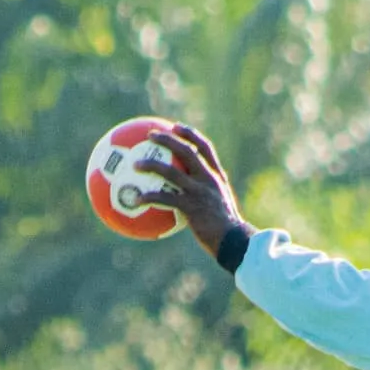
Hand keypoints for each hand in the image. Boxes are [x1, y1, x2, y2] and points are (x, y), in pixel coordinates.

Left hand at [132, 124, 250, 258]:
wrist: (235, 242)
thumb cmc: (226, 230)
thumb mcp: (220, 208)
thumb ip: (206, 198)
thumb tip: (186, 199)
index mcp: (216, 177)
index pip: (205, 148)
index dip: (190, 134)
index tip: (176, 127)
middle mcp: (209, 179)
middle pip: (186, 151)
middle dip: (168, 140)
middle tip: (150, 135)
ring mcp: (199, 192)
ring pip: (172, 171)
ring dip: (151, 165)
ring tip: (135, 164)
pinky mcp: (191, 207)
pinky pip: (165, 198)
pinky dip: (148, 197)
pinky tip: (134, 200)